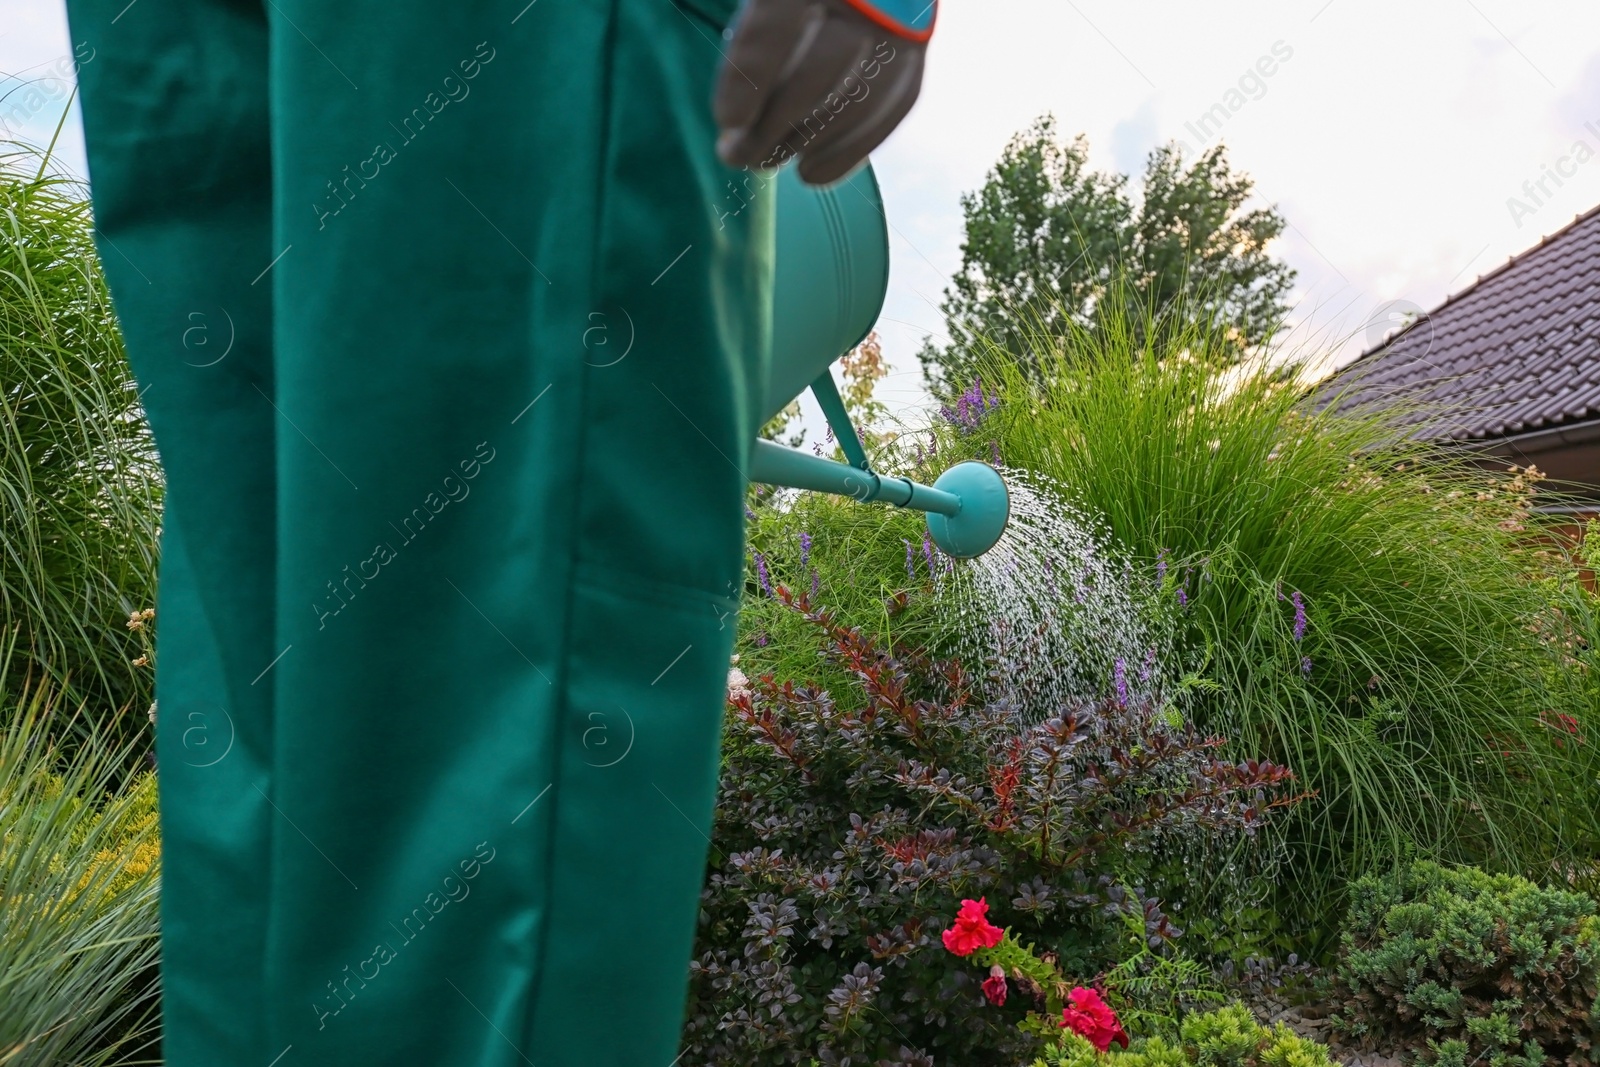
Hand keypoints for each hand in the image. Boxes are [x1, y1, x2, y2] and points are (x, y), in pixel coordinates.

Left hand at [714, 0, 933, 185]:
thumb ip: (756, 35)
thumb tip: (735, 116)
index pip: (776, 25)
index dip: (751, 80)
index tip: (729, 122)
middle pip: (813, 75)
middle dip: (769, 128)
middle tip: (736, 154)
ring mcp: (896, 25)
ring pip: (850, 103)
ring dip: (801, 145)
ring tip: (763, 163)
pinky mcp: (916, 51)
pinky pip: (886, 112)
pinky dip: (846, 153)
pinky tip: (810, 174)